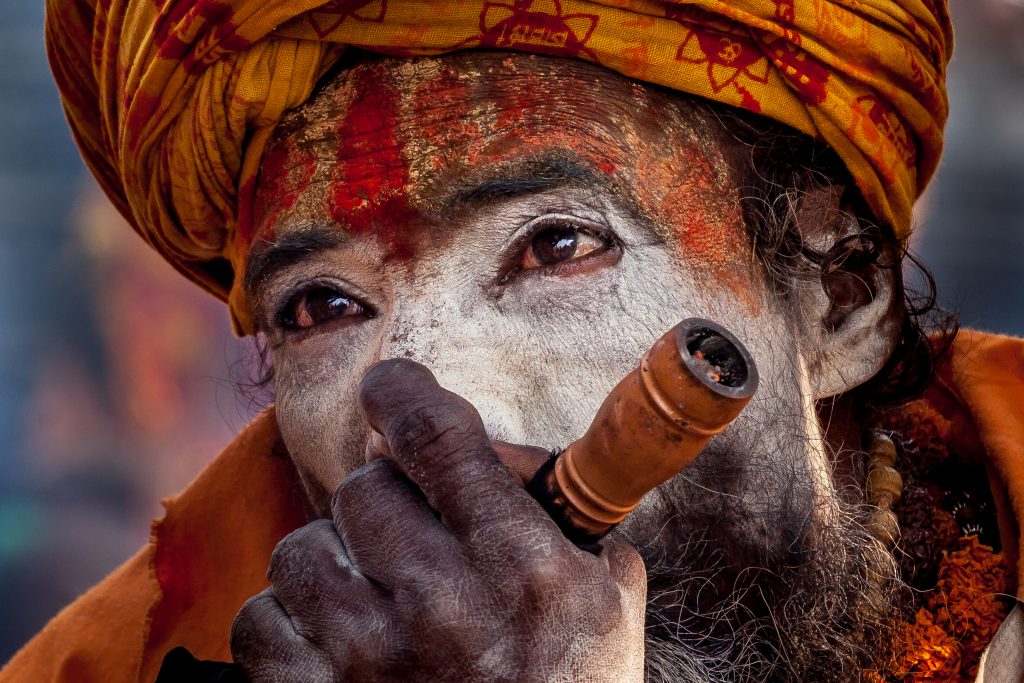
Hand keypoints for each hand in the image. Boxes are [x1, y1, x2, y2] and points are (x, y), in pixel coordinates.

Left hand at [230, 359, 646, 681]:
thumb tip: (483, 448)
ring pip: (301, 549)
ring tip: (372, 601)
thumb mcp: (608, 595)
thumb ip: (556, 511)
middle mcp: (442, 605)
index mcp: (520, 566)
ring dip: (334, 564)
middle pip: (362, 488)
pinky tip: (336, 643)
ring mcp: (370, 661)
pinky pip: (260, 621)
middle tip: (409, 540)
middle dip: (385, 502)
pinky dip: (291, 624)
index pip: (435, 434)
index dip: (401, 391)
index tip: (390, 386)